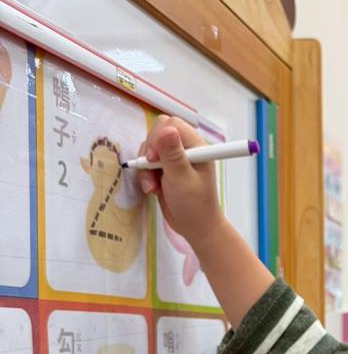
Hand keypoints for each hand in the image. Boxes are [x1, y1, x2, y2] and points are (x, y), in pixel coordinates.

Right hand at [138, 115, 223, 248]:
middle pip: (157, 133)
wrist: (196, 228)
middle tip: (152, 170)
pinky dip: (145, 175)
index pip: (171, 124)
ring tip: (152, 187)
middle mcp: (185, 149)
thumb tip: (166, 129)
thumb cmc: (194, 205)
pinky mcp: (165, 170)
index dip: (158, 138)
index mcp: (196, 146)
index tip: (154, 158)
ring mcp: (174, 159)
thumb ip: (172, 154)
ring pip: (149, 149)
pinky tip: (152, 189)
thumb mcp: (182, 179)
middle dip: (149, 152)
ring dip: (146, 168)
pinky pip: (147, 163)